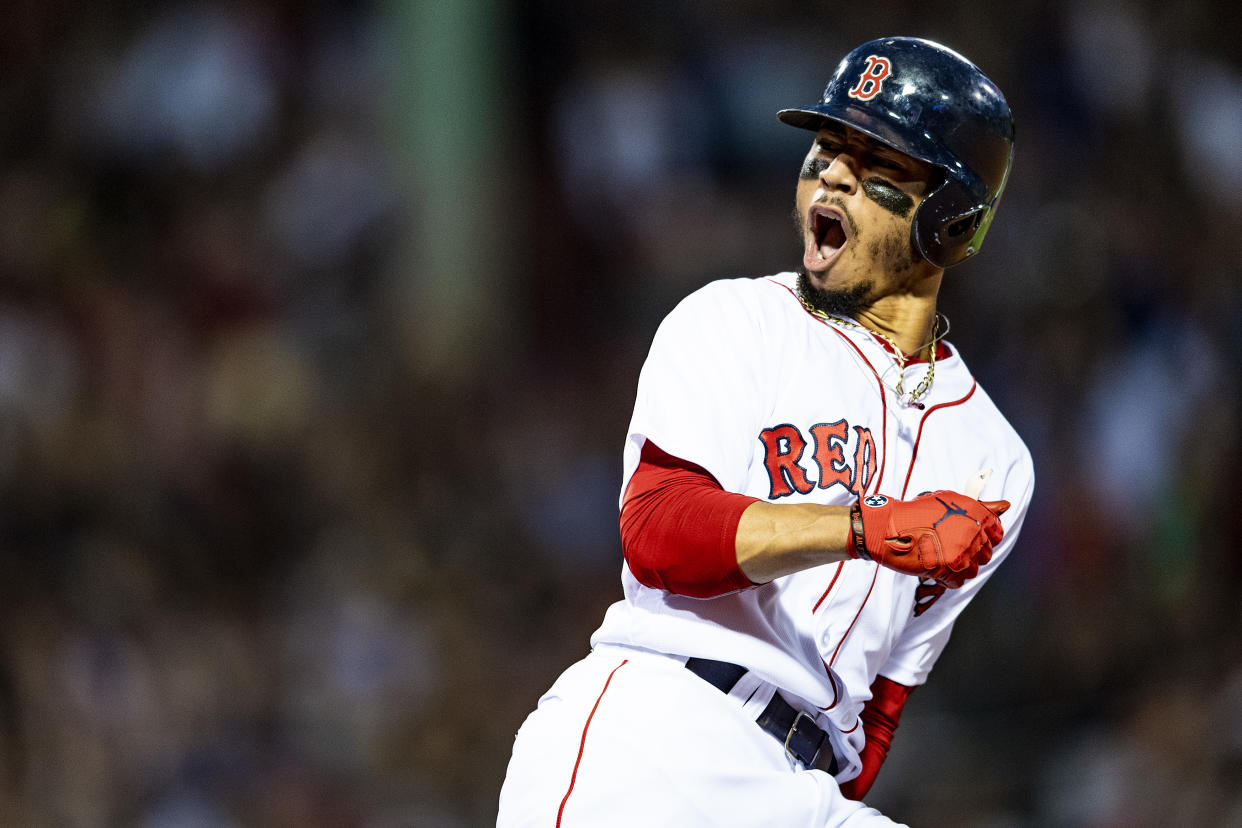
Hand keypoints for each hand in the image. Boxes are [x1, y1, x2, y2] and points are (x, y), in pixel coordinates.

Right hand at [848, 491, 1007, 586]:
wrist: (886, 527)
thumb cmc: (915, 513)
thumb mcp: (948, 501)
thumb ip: (980, 506)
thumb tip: (1006, 506)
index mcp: (974, 513)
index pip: (996, 533)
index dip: (983, 537)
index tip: (969, 537)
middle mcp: (971, 532)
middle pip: (984, 554)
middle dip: (969, 553)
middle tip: (947, 545)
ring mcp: (960, 551)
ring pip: (972, 570)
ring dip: (957, 567)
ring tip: (939, 555)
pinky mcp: (946, 568)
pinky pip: (957, 581)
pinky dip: (946, 578)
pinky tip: (933, 565)